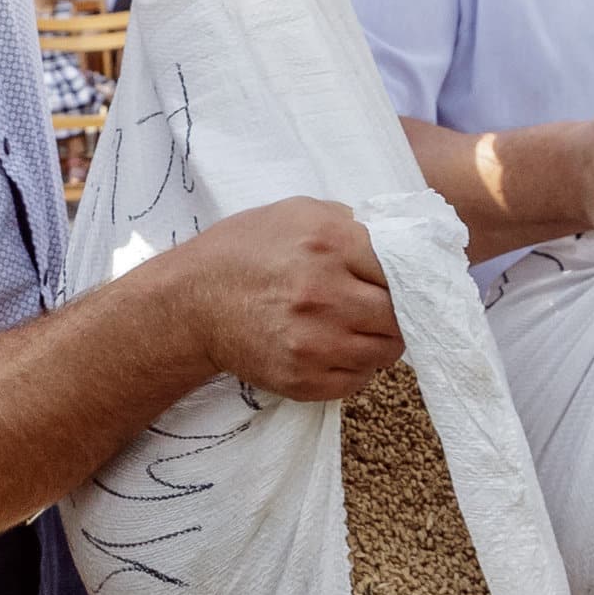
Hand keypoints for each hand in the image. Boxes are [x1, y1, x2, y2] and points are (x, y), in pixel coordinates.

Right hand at [178, 197, 400, 399]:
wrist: (190, 304)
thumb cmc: (244, 252)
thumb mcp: (296, 214)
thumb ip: (349, 223)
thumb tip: (397, 243)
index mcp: (329, 244)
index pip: (403, 268)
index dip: (403, 276)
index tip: (394, 281)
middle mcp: (325, 295)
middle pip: (399, 315)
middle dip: (394, 311)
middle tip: (379, 307)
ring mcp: (315, 343)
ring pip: (385, 352)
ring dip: (377, 340)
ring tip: (354, 327)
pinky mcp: (304, 379)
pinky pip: (357, 380)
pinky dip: (355, 367)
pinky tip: (333, 348)